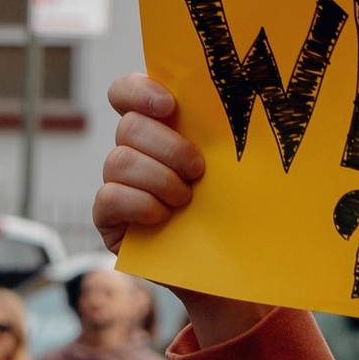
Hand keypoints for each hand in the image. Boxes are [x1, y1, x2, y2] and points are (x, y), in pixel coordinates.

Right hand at [94, 73, 265, 343]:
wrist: (230, 269)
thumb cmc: (236, 209)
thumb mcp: (235, 167)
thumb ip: (225, 135)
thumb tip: (249, 107)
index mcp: (161, 126)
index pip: (127, 91)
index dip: (140, 91)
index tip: (170, 106)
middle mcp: (133, 149)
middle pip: (129, 126)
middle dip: (168, 147)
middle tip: (198, 170)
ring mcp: (117, 183)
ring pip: (119, 161)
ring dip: (159, 179)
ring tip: (186, 200)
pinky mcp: (109, 217)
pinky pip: (109, 198)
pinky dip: (140, 205)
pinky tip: (164, 217)